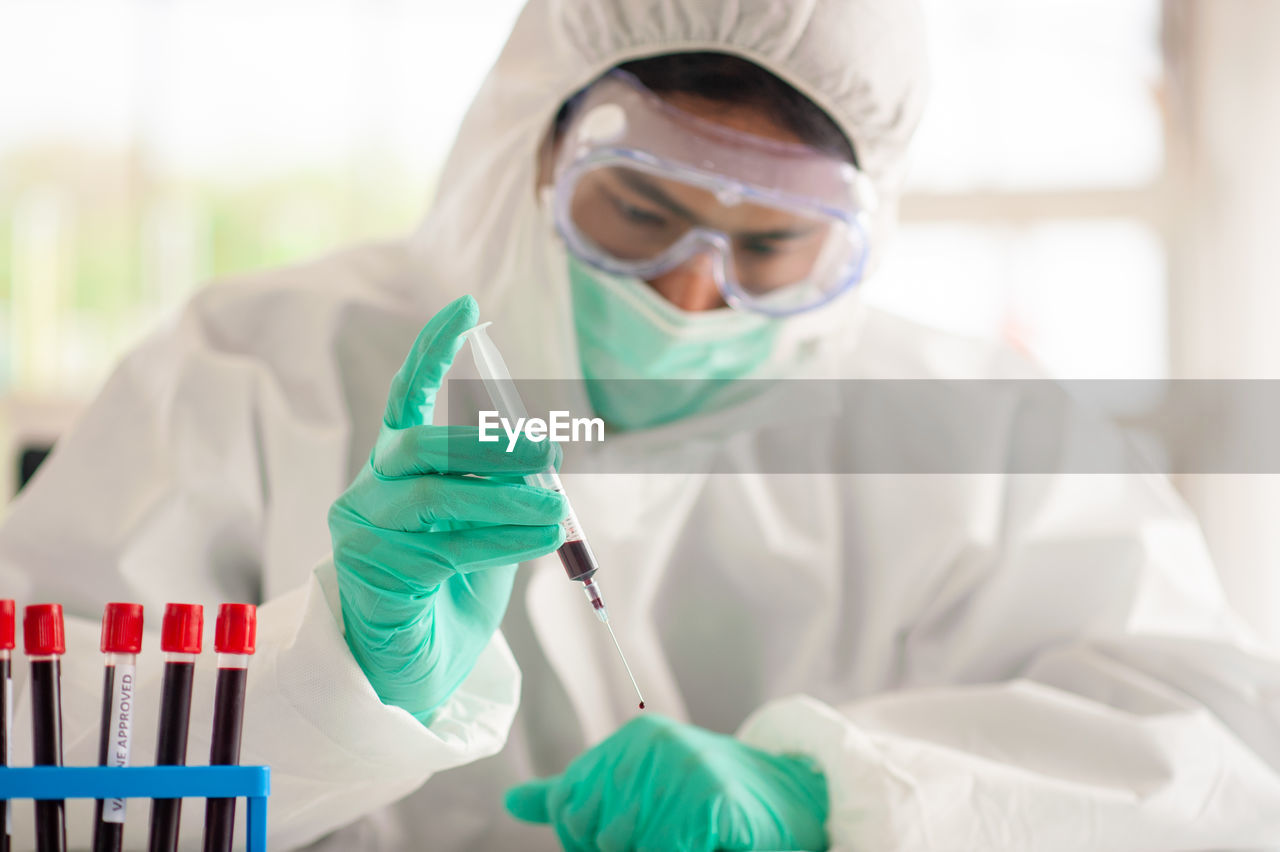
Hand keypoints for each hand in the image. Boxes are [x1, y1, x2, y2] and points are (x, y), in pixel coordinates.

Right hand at [329, 294, 567, 720]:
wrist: (418, 665)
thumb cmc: (454, 588)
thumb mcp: (485, 523)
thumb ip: (501, 487)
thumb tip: (544, 459)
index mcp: (397, 464)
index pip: (406, 394)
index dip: (433, 349)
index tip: (467, 307)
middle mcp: (371, 487)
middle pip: (421, 443)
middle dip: (489, 445)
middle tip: (547, 456)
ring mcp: (363, 529)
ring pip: (433, 497)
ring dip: (503, 500)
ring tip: (555, 513)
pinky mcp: (371, 571)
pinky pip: (443, 547)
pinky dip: (500, 540)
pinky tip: (541, 538)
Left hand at [505, 715, 828, 851]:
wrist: (797, 804)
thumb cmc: (712, 805)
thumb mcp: (640, 792)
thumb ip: (578, 797)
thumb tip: (513, 801)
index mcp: (630, 741)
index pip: (571, 813)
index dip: (598, 842)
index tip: (646, 833)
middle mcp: (653, 744)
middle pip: (602, 836)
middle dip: (633, 850)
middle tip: (679, 835)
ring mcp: (685, 767)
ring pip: (634, 848)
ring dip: (664, 850)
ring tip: (697, 837)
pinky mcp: (713, 800)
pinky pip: (673, 849)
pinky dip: (694, 851)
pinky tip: (715, 840)